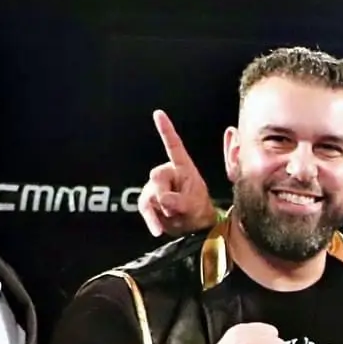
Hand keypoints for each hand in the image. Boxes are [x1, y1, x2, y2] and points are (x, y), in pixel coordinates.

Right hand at [139, 110, 220, 236]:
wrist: (193, 227)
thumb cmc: (198, 210)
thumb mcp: (194, 205)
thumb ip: (180, 201)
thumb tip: (162, 198)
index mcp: (183, 168)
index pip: (173, 146)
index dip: (166, 129)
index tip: (158, 113)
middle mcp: (167, 173)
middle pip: (157, 178)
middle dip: (166, 196)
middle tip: (179, 208)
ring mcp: (155, 186)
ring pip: (149, 195)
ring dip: (161, 210)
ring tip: (176, 216)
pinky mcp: (148, 200)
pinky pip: (144, 208)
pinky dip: (151, 219)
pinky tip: (157, 230)